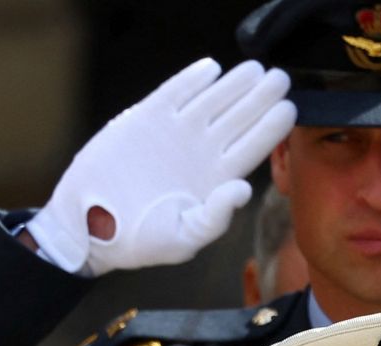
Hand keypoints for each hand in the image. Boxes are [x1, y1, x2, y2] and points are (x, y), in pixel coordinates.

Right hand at [26, 57, 295, 275]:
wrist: (91, 226)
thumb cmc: (140, 240)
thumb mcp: (183, 238)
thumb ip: (215, 218)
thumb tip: (243, 189)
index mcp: (216, 179)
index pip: (252, 148)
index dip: (271, 128)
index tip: (289, 109)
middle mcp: (201, 152)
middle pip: (239, 118)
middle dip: (260, 98)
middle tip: (280, 79)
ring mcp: (175, 133)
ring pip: (212, 101)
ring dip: (234, 84)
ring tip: (255, 69)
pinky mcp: (145, 119)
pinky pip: (174, 94)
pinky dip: (191, 81)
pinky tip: (211, 69)